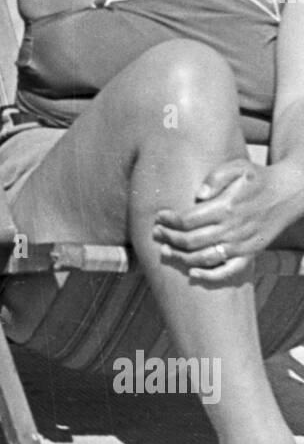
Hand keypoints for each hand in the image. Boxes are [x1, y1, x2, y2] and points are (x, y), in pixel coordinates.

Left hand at [152, 157, 303, 280]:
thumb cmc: (257, 178)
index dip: (170, 220)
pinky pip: (228, 272)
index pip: (189, 219)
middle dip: (169, 238)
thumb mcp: (238, 167)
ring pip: (204, 258)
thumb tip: (198, 194)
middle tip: (157, 233)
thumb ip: (216, 176)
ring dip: (181, 257)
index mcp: (226, 206)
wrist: (287, 193)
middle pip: (191, 240)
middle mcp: (233, 228)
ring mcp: (241, 244)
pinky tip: (192, 274)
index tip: (159, 217)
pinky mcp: (250, 254)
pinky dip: (209, 276)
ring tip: (166, 251)